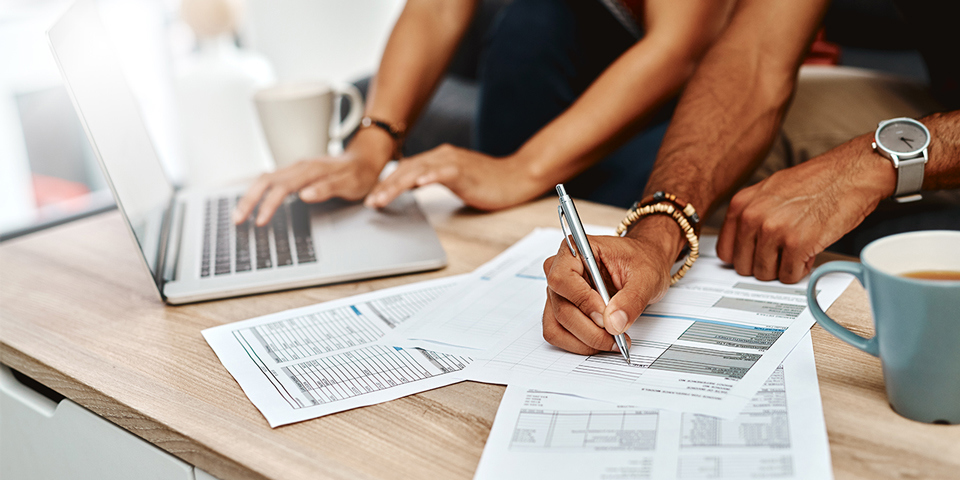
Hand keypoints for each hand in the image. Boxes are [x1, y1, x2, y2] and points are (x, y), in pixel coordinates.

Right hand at [234, 131, 392, 225]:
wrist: (364, 159)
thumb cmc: (359, 173)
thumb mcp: (351, 183)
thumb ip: (328, 188)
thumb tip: (305, 195)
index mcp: (311, 169)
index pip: (282, 187)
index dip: (268, 205)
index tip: (260, 221)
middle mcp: (299, 166)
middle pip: (265, 180)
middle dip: (249, 200)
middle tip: (238, 220)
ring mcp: (296, 168)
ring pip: (265, 179)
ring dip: (250, 196)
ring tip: (239, 215)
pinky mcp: (295, 173)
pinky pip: (271, 180)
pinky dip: (258, 191)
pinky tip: (252, 201)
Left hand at [364, 144, 543, 210]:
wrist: (516, 177)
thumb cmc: (488, 182)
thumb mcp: (454, 180)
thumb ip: (433, 178)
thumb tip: (412, 186)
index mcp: (438, 158)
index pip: (405, 170)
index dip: (386, 183)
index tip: (372, 198)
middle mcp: (442, 156)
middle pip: (406, 169)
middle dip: (385, 186)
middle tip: (370, 202)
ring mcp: (453, 162)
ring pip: (418, 171)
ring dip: (397, 185)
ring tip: (382, 198)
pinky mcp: (464, 171)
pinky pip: (443, 172)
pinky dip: (429, 177)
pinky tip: (418, 184)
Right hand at [541, 226, 676, 355]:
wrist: (643, 265)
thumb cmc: (641, 262)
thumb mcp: (646, 277)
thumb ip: (631, 299)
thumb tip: (614, 323)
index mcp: (574, 250)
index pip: (563, 279)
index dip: (583, 301)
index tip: (606, 316)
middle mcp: (558, 270)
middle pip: (561, 308)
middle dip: (590, 330)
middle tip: (617, 336)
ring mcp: (557, 293)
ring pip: (557, 326)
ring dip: (584, 341)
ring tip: (612, 341)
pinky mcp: (560, 310)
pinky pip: (558, 334)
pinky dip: (579, 344)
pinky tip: (602, 341)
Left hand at [716, 136, 895, 282]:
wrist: (851, 173)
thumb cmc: (817, 181)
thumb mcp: (770, 190)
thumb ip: (752, 214)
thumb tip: (742, 241)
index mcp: (742, 204)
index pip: (725, 250)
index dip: (743, 257)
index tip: (753, 257)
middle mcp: (753, 217)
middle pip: (744, 266)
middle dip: (763, 264)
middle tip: (781, 254)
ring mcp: (774, 231)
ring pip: (765, 274)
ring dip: (782, 268)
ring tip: (796, 250)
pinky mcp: (798, 244)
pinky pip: (789, 276)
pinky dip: (800, 270)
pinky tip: (808, 253)